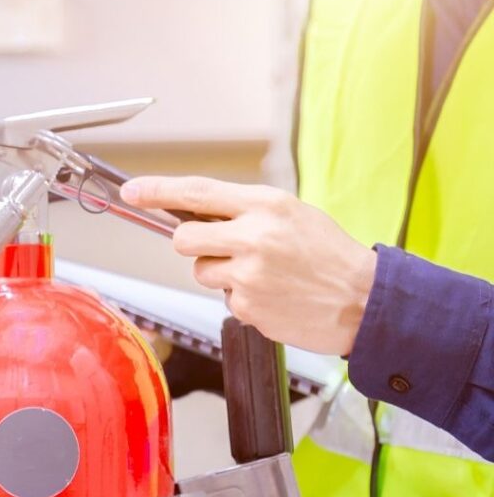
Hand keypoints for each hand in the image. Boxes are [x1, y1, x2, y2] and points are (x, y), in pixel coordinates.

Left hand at [119, 176, 377, 355]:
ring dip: (221, 274)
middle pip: (183, 239)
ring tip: (263, 276)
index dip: (157, 191)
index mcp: (265, 205)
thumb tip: (196, 214)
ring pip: (201, 272)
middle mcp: (253, 236)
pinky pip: (224, 299)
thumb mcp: (291, 214)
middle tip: (220, 250)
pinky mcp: (248, 306)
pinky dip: (243, 299)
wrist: (365, 300)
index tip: (131, 192)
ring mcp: (248, 274)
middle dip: (193, 245)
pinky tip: (274, 296)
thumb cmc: (328, 255)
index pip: (197, 192)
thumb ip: (244, 212)